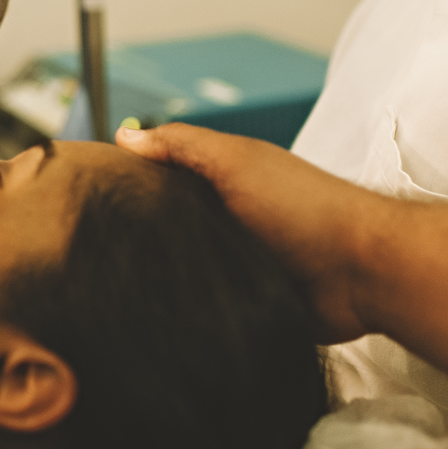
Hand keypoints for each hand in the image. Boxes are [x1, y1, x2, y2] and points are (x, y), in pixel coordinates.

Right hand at [116, 123, 385, 343]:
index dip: (125, 184)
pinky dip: (187, 309)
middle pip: (163, 227)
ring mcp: (233, 264)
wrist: (361, 271)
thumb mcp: (236, 161)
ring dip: (161, 277)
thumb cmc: (305, 206)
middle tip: (92, 250)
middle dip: (135, 237)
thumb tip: (125, 134)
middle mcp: (223, 221)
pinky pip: (202, 306)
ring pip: (179, 269)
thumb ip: (182, 145)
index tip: (86, 196)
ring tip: (117, 286)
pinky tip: (158, 314)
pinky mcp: (243, 303)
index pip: (159, 180)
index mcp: (219, 183)